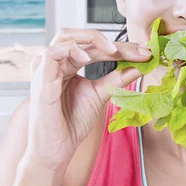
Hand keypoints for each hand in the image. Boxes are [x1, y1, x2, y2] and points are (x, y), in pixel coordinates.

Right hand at [25, 29, 151, 169]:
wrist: (57, 149)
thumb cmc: (72, 123)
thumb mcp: (101, 95)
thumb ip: (118, 78)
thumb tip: (141, 65)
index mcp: (70, 64)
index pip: (97, 46)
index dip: (122, 47)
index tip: (146, 51)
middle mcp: (57, 62)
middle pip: (84, 38)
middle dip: (115, 42)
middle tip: (139, 50)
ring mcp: (46, 68)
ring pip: (66, 36)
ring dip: (93, 39)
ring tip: (114, 51)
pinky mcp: (40, 77)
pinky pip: (52, 52)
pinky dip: (72, 50)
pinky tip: (88, 58)